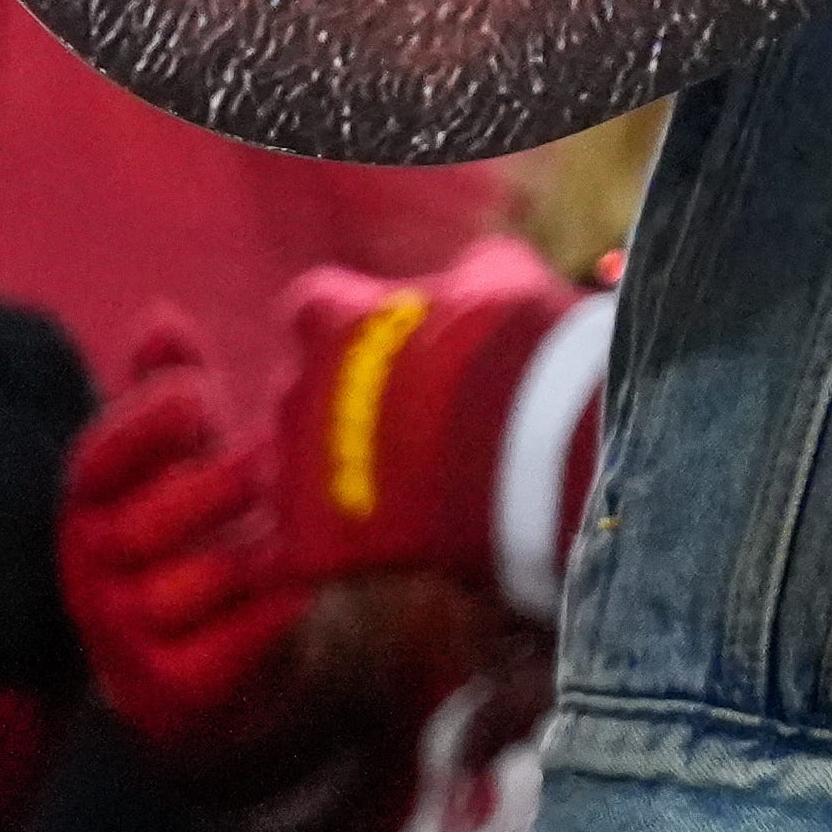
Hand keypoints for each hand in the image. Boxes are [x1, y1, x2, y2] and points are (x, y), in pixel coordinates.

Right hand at [59, 314, 308, 774]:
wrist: (221, 664)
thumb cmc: (204, 533)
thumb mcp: (184, 459)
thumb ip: (170, 391)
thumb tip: (160, 318)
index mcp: (92, 504)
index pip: (93, 460)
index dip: (144, 424)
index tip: (204, 397)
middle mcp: (92, 571)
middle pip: (136, 525)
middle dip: (212, 485)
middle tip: (278, 457)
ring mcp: (125, 637)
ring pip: (181, 588)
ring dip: (250, 551)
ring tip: (301, 522)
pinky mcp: (172, 692)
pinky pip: (223, 647)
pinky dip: (272, 612)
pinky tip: (310, 581)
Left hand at [269, 244, 587, 596]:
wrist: (543, 446)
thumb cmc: (527, 350)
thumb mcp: (506, 281)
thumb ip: (468, 276)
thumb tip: (474, 274)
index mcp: (330, 320)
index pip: (313, 311)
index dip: (353, 331)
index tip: (399, 348)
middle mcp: (294, 391)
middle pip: (299, 398)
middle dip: (342, 410)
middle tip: (412, 427)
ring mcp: (295, 471)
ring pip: (288, 475)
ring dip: (333, 479)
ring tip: (405, 494)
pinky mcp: (311, 545)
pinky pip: (293, 556)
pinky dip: (328, 555)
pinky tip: (378, 557)